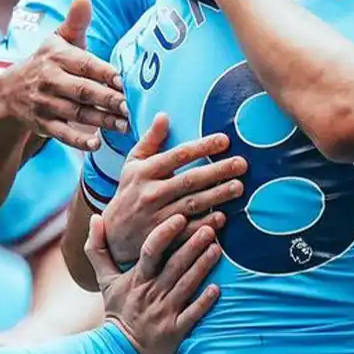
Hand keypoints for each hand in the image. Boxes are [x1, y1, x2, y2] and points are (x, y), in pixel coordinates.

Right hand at [0, 0, 128, 149]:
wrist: (10, 91)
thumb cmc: (48, 61)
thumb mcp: (58, 39)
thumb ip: (75, 22)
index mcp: (57, 57)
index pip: (84, 65)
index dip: (103, 72)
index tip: (123, 79)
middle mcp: (49, 80)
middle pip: (83, 91)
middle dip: (107, 99)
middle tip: (131, 106)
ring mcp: (45, 104)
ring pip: (77, 113)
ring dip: (101, 121)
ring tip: (125, 124)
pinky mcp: (42, 124)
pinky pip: (62, 133)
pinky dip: (78, 140)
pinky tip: (97, 143)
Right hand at [87, 212, 221, 353]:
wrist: (118, 353)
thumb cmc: (117, 311)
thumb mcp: (104, 281)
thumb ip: (99, 249)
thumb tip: (94, 217)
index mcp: (137, 279)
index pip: (150, 251)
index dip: (165, 234)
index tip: (180, 218)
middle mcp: (151, 293)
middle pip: (174, 265)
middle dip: (193, 246)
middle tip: (210, 228)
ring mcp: (164, 312)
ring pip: (186, 285)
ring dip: (202, 267)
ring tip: (217, 249)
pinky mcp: (175, 330)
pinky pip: (192, 314)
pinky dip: (204, 301)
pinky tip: (217, 288)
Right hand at [102, 113, 243, 266]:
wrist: (112, 234)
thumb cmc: (129, 192)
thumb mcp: (133, 164)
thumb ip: (150, 140)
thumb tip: (164, 115)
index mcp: (144, 171)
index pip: (178, 155)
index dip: (202, 147)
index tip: (225, 140)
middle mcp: (150, 193)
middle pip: (189, 180)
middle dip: (217, 171)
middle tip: (242, 164)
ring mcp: (156, 217)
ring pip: (192, 204)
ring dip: (217, 196)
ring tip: (239, 187)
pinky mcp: (162, 239)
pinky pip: (187, 230)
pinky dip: (205, 224)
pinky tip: (223, 217)